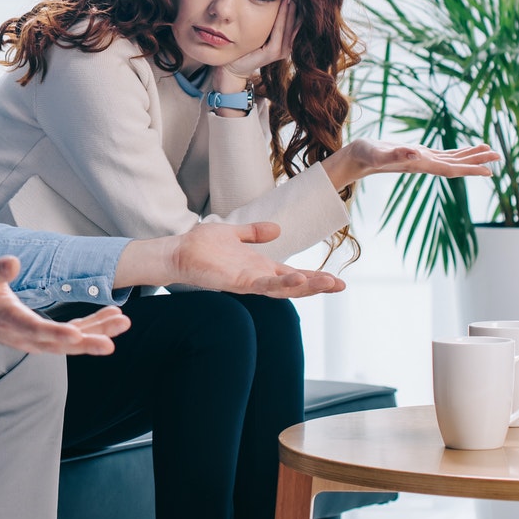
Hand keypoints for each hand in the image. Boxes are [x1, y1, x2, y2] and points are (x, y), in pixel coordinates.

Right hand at [0, 256, 127, 356]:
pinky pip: (73, 336)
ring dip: (97, 334)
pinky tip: (112, 317)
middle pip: (60, 344)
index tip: (76, 336)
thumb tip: (14, 262)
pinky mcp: (45, 337)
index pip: (35, 330)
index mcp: (10, 320)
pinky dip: (93, 328)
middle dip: (87, 342)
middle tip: (112, 343)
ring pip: (71, 343)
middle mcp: (26, 336)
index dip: (56, 334)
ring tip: (123, 322)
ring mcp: (37, 340)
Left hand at [115, 221, 345, 297]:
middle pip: (294, 286)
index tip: (337, 280)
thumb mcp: (235, 234)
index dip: (314, 278)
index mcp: (260, 267)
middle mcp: (257, 277)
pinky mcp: (237, 282)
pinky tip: (297, 280)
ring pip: (283, 289)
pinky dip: (280, 285)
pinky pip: (262, 285)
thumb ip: (255, 232)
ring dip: (305, 287)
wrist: (178, 251)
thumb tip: (277, 229)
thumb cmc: (202, 245)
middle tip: (341, 285)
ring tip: (328, 283)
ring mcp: (248, 282)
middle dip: (317, 286)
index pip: (293, 274)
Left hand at [217, 0, 296, 86]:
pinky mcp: (273, 52)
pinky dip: (283, 16)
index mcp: (284, 41)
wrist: (231, 67)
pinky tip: (285, 2)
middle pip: (296, 21)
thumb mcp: (258, 30)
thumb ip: (268, 20)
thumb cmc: (243, 47)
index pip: (295, 20)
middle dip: (297, 3)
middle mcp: (286, 46)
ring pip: (289, 24)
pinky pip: (280, 31)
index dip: (297, 4)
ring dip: (292, 7)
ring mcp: (281, 50)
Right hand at [321, 138, 499, 192]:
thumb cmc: (365, 155)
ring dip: (471, 155)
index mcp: (420, 164)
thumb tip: (415, 152)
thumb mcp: (379, 153)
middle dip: (478, 161)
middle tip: (500, 156)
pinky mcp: (419, 154)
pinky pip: (444, 154)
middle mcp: (425, 164)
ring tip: (491, 150)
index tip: (490, 171)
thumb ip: (396, 154)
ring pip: (453, 158)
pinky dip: (458, 152)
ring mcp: (423, 160)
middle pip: (456, 164)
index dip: (471, 169)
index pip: (451, 168)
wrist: (356, 158)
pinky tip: (467, 149)